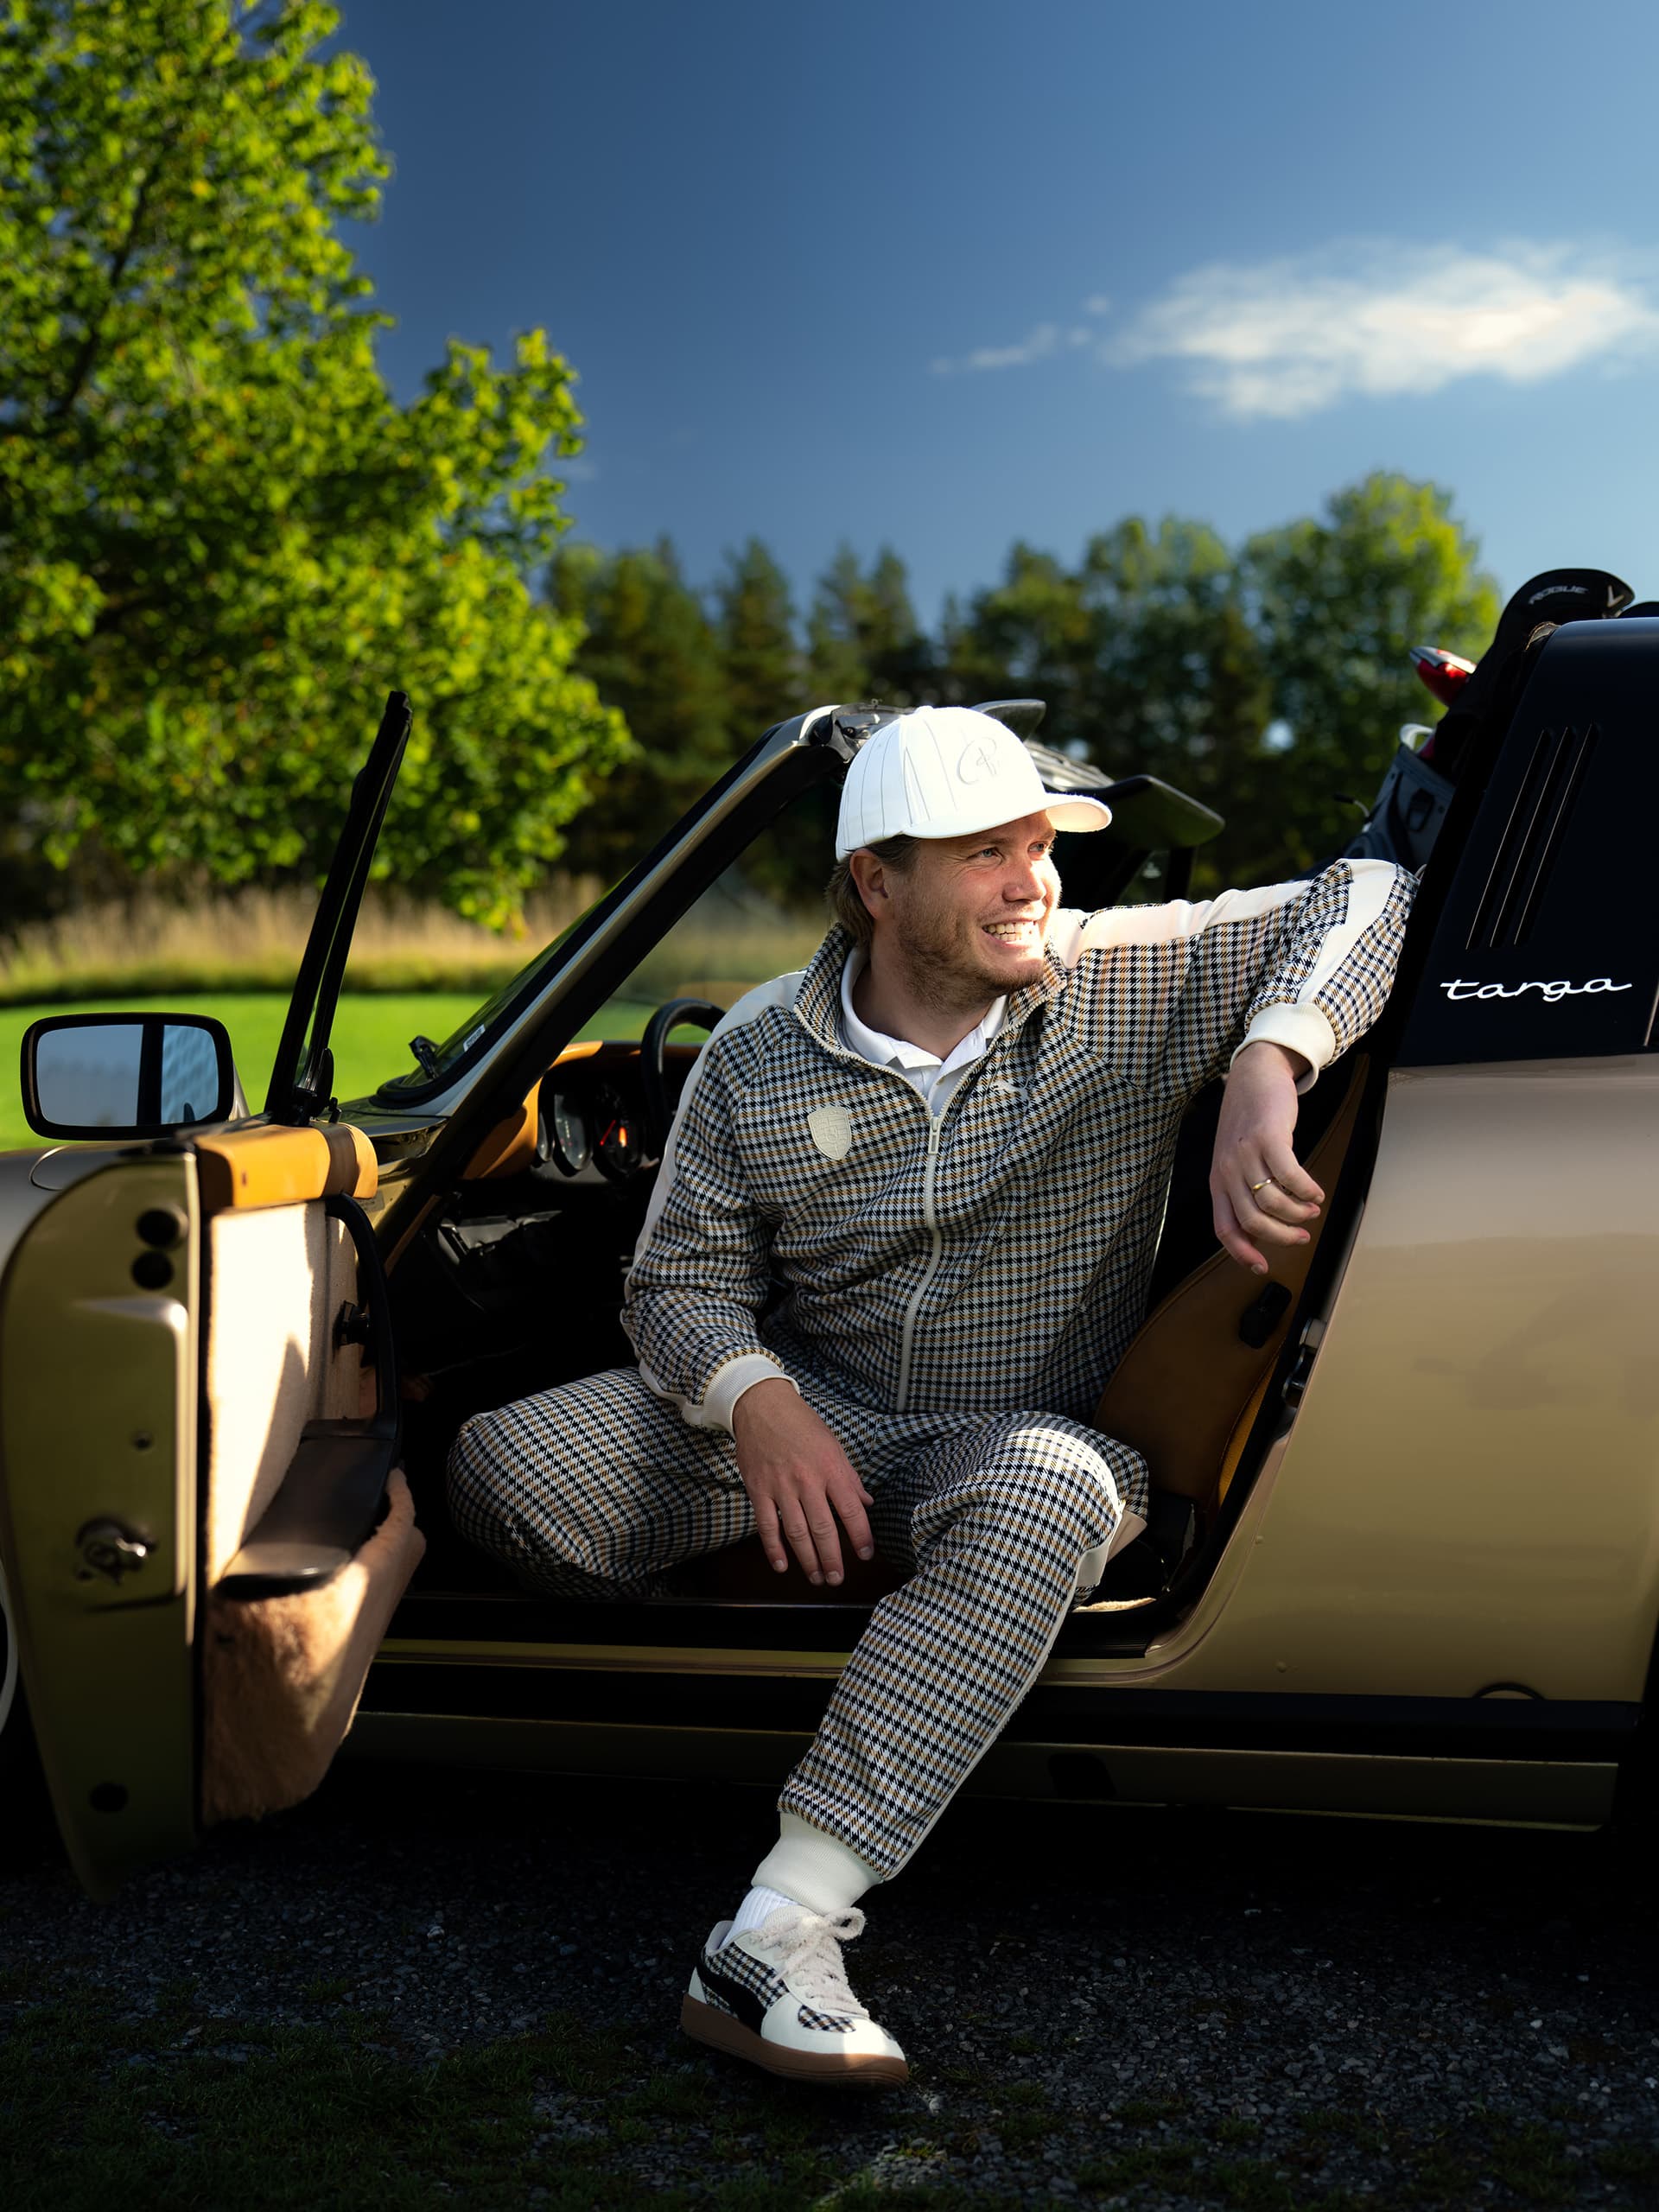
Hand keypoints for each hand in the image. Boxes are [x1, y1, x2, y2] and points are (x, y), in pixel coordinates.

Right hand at [731, 1379, 874, 1586]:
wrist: (762, 1405)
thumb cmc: (801, 1424)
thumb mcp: (833, 1445)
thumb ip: (850, 1478)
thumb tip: (866, 1503)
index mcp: (831, 1468)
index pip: (852, 1511)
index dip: (861, 1537)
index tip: (866, 1554)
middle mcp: (808, 1480)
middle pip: (824, 1528)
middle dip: (833, 1558)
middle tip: (838, 1578)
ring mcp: (781, 1486)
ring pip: (797, 1532)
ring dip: (808, 1560)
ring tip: (817, 1578)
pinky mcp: (759, 1489)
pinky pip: (767, 1526)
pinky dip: (774, 1549)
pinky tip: (783, 1565)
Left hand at [1210, 1041, 1323, 1275]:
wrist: (1252, 1077)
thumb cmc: (1247, 1122)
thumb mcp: (1233, 1159)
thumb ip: (1241, 1189)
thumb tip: (1261, 1229)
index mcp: (1217, 1181)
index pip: (1224, 1227)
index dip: (1242, 1252)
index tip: (1263, 1267)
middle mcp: (1228, 1171)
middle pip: (1253, 1220)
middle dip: (1281, 1236)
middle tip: (1302, 1237)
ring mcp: (1246, 1154)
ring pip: (1273, 1201)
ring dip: (1297, 1212)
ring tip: (1311, 1209)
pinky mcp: (1268, 1137)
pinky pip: (1290, 1175)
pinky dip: (1307, 1189)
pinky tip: (1315, 1191)